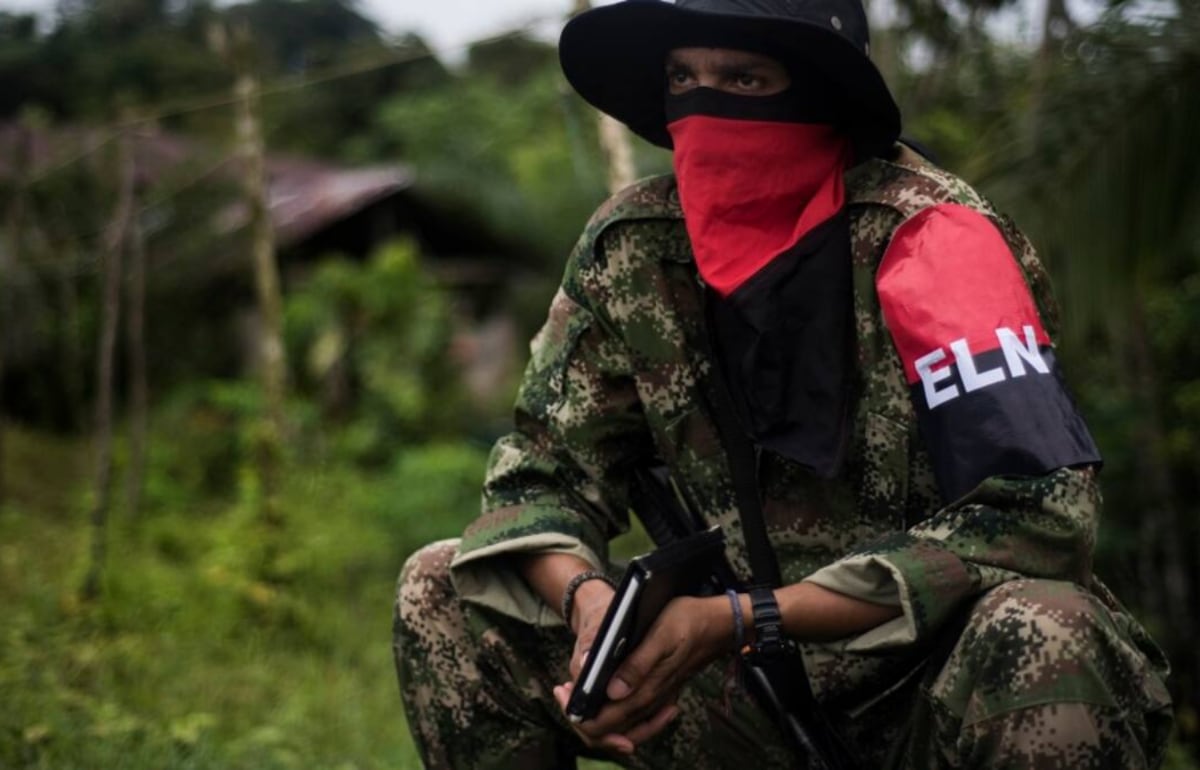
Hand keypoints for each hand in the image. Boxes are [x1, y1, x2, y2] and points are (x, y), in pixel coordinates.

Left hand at [555, 594, 731, 755]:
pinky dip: (615, 713)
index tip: (562, 691)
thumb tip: (612, 692)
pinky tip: (606, 695)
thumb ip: (637, 667)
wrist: (717, 625)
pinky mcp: (660, 694)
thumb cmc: (687, 622)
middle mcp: (649, 701)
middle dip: (580, 715)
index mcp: (645, 691)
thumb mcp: (660, 635)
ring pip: (620, 725)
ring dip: (595, 714)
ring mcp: (656, 700)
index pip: (603, 723)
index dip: (577, 713)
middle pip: (607, 729)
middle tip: (562, 690)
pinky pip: (634, 717)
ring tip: (577, 692)